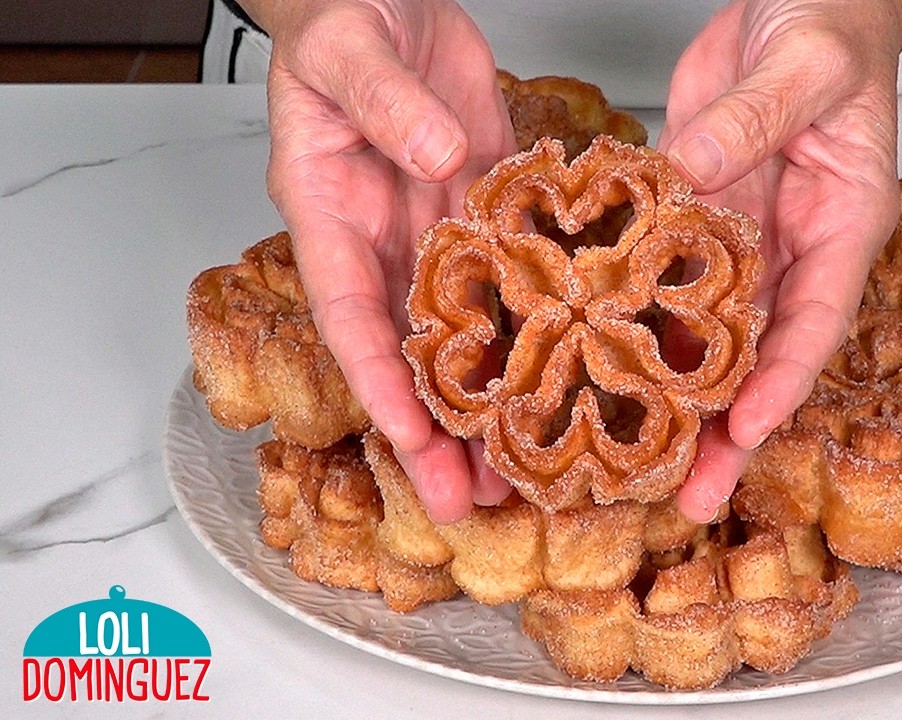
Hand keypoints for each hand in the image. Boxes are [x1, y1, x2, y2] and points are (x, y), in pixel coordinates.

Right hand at [248, 0, 517, 521]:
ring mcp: (437, 234)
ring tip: (525, 470)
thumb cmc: (345, 16)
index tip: (414, 443)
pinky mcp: (486, 214)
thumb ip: (388, 104)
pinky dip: (532, 334)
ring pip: (464, 336)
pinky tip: (564, 375)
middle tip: (471, 502)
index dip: (382, 385)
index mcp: (332, 215)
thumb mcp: (350, 50)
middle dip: (435, 432)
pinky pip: (511, 282)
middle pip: (408, 353)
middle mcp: (385, 242)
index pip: (351, 317)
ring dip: (491, 402)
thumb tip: (437, 161)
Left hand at [659, 0, 901, 520]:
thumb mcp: (804, 65)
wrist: (800, 0)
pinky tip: (602, 371)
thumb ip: (754, 119)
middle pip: (761, 355)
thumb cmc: (828, 26)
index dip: (782, 382)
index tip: (744, 432)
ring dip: (678, 402)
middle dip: (728, 431)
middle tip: (692, 498)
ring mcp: (742, 240)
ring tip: (640, 466)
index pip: (817, 319)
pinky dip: (639, 330)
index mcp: (842, 222)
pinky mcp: (696, 220)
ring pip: (710, 338)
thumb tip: (692, 177)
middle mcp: (792, 248)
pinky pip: (665, 284)